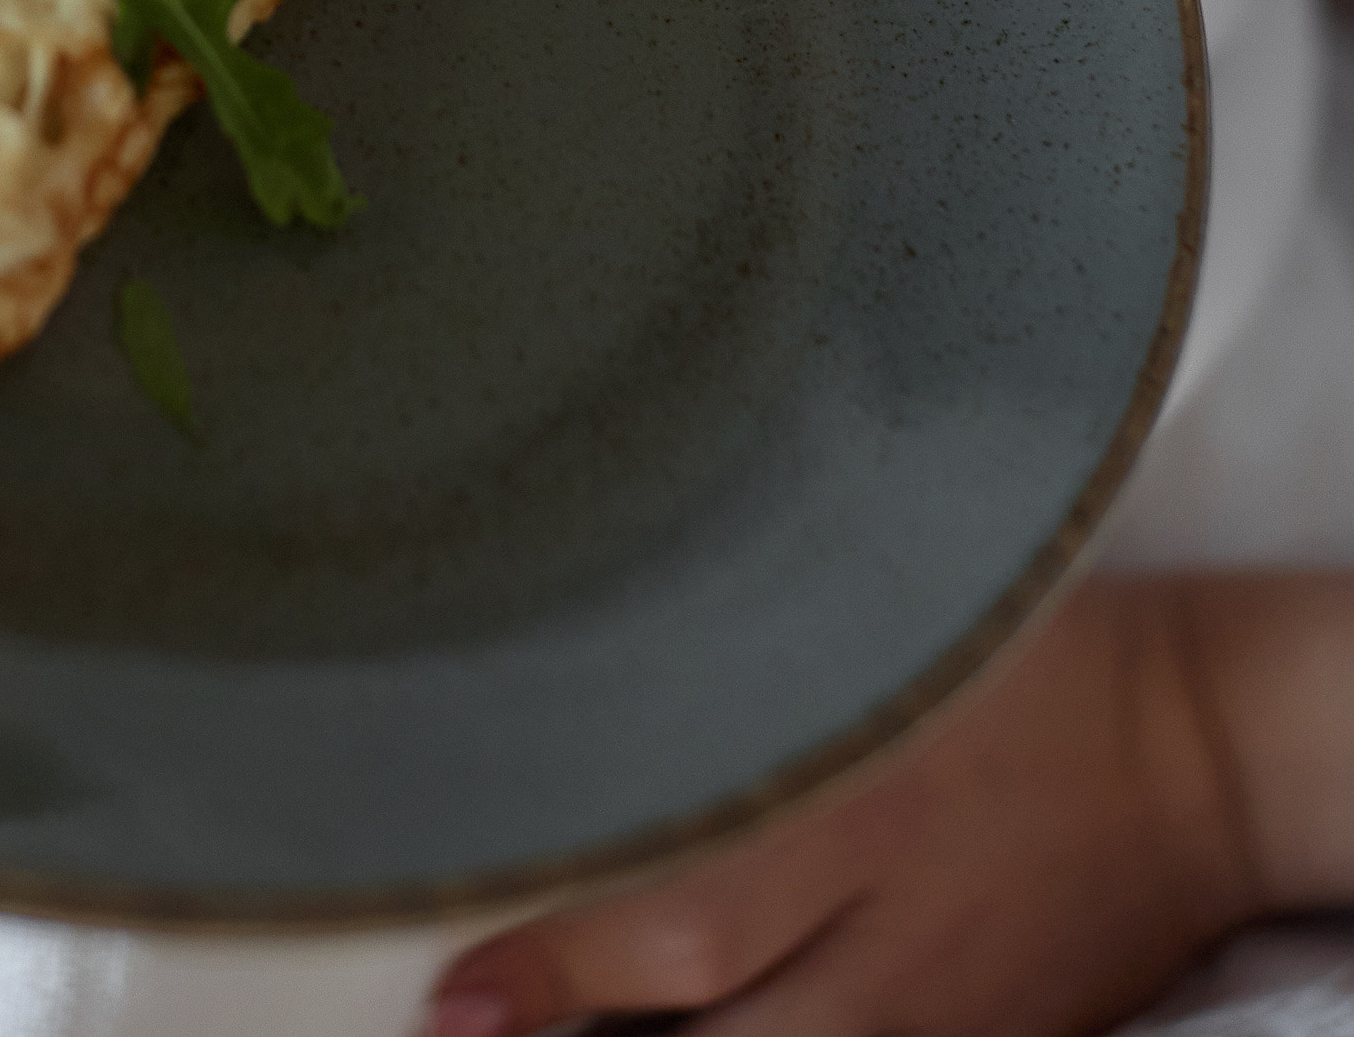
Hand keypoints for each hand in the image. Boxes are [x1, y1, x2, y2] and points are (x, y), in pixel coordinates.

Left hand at [421, 579, 1281, 1036]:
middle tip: (471, 1024)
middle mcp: (883, 961)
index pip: (671, 936)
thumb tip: (598, 689)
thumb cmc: (1025, 663)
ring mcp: (932, 1028)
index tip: (452, 1002)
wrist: (1195, 751)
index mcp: (847, 828)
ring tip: (555, 1030)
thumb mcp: (882, 650)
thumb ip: (742, 690)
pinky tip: (698, 1023)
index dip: (550, 974)